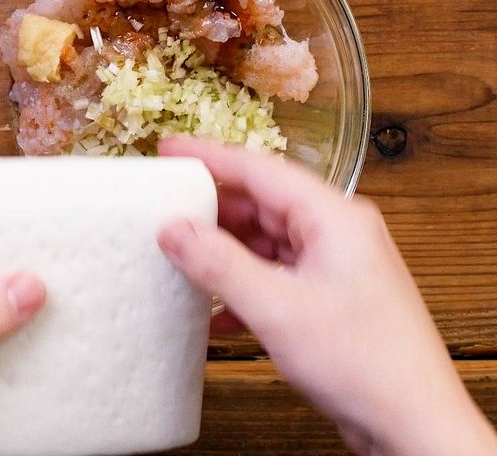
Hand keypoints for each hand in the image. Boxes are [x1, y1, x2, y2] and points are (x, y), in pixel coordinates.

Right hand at [158, 137, 496, 455]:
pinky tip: (216, 310)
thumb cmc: (366, 364)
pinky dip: (243, 285)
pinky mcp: (326, 294)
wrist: (414, 428)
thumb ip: (220, 265)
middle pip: (260, 203)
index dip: (209, 157)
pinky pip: (274, 273)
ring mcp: (331, 263)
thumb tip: (174, 230)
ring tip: (182, 257)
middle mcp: (334, 231)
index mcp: (332, 216)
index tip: (170, 151)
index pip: (259, 169)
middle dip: (212, 209)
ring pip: (264, 240)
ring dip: (225, 252)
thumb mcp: (278, 309)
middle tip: (166, 209)